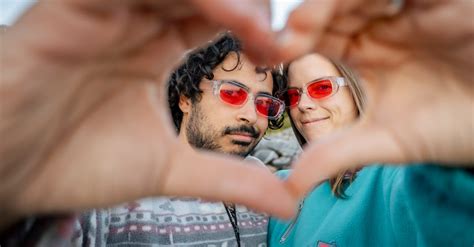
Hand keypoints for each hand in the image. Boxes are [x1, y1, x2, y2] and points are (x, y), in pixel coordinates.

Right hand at [0, 0, 294, 226]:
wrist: (9, 172)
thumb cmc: (78, 161)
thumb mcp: (169, 169)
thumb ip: (229, 179)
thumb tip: (285, 200)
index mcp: (159, 47)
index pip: (221, 13)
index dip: (257, 24)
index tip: (283, 49)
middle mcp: (136, 21)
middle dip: (246, 4)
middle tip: (274, 34)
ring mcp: (104, 11)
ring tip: (250, 24)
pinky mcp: (69, 8)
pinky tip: (202, 7)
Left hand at [275, 0, 473, 196]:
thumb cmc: (446, 129)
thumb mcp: (385, 141)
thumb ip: (334, 156)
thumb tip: (286, 191)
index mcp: (360, 50)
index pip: (315, 32)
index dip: (292, 37)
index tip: (276, 49)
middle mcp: (379, 24)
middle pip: (334, 4)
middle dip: (313, 13)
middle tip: (297, 29)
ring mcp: (410, 9)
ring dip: (336, 0)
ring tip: (313, 17)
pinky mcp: (446, 0)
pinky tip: (372, 2)